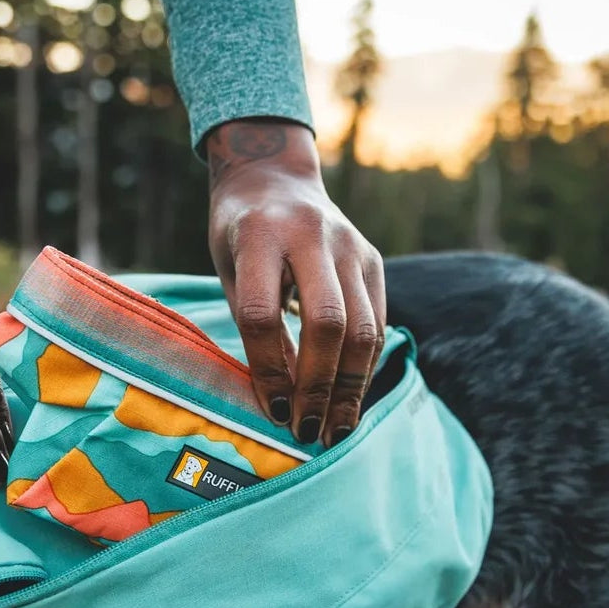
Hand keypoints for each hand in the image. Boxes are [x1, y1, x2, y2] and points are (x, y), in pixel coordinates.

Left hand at [207, 119, 385, 446]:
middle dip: (318, 386)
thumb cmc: (240, 237)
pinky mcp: (373, 260)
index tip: (273, 412)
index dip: (268, 369)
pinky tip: (350, 400)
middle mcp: (311, 235)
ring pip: (363, 327)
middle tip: (308, 430)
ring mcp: (350, 246)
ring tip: (335, 429)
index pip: (262, 313)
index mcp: (260, 235)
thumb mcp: (231, 272)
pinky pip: (377, 323)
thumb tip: (281, 402)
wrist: (273, 176)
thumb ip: (254, 327)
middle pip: (326, 322)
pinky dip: (364, 368)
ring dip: (350, 388)